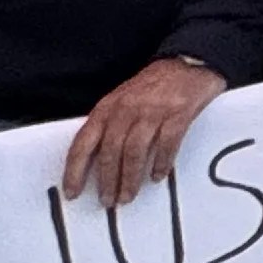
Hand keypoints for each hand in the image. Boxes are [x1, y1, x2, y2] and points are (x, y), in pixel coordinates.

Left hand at [63, 57, 219, 206]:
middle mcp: (126, 110)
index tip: (72, 192)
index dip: (75, 170)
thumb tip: (97, 158)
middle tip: (108, 201)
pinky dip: (161, 163)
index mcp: (107, 107)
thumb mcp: (123, 99)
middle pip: (110, 152)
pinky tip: (158, 175)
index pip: (83, 143)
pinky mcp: (178, 113)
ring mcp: (153, 111)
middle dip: (107, 181)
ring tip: (128, 195)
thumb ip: (110, 124)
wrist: (189, 62)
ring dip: (130, 178)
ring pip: (135, 151)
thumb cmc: (154, 84)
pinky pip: (167, 143)